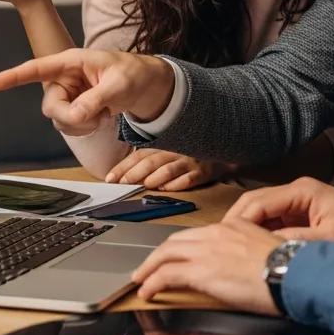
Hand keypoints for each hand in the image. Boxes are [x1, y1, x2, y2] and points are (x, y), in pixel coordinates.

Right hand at [0, 48, 175, 133]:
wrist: (146, 86)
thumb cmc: (133, 74)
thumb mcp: (119, 84)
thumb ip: (96, 99)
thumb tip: (76, 115)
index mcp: (72, 61)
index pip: (38, 68)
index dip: (14, 76)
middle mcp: (65, 78)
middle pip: (50, 105)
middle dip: (70, 116)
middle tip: (96, 116)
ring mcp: (69, 95)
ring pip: (58, 119)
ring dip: (81, 124)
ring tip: (103, 114)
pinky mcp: (74, 109)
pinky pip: (69, 126)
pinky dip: (85, 128)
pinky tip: (100, 118)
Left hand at [106, 148, 232, 190]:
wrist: (223, 154)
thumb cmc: (191, 155)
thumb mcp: (169, 152)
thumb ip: (149, 161)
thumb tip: (123, 175)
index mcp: (164, 145)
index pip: (139, 155)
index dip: (124, 166)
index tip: (110, 178)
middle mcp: (175, 151)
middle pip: (151, 161)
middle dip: (135, 173)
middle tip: (123, 183)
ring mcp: (190, 161)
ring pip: (169, 169)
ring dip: (155, 178)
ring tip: (145, 185)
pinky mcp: (204, 171)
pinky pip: (189, 178)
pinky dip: (177, 184)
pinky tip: (167, 189)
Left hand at [131, 219, 282, 314]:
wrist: (292, 272)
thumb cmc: (288, 267)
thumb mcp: (264, 249)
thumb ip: (246, 251)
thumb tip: (238, 265)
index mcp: (234, 226)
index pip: (199, 234)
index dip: (183, 246)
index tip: (177, 256)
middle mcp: (217, 233)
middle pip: (177, 239)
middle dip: (159, 253)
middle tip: (150, 266)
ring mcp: (207, 250)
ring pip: (166, 252)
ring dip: (150, 266)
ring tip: (142, 278)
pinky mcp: (201, 270)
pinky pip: (166, 274)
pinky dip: (152, 282)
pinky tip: (147, 290)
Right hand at [225, 177, 333, 251]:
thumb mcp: (330, 238)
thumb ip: (296, 240)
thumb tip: (264, 248)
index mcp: (301, 191)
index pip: (257, 201)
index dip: (238, 221)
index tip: (224, 240)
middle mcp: (295, 192)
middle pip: (253, 204)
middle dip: (236, 224)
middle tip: (221, 246)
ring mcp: (297, 203)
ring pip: (260, 214)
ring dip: (247, 230)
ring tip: (233, 251)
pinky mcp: (300, 216)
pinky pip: (272, 223)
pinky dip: (260, 235)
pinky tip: (254, 251)